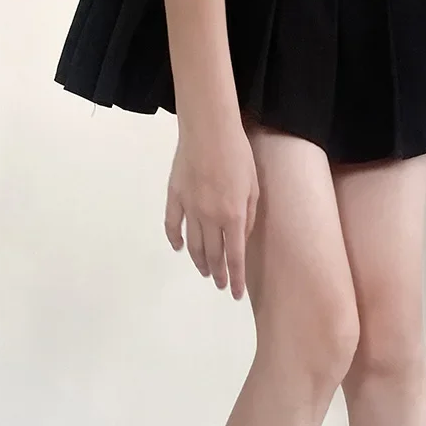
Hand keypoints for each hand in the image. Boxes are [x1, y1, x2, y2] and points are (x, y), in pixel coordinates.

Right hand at [163, 118, 258, 298]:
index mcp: (233, 217)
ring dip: (198, 261)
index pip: (234, 258)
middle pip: (212, 255)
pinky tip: (178, 248)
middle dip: (217, 274)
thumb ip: (248, 217)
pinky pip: (172, 225)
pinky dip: (174, 239)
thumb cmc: (238, 155)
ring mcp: (189, 208)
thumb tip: (240, 238)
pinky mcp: (174, 196)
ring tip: (204, 271)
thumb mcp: (254, 187)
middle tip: (219, 284)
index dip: (234, 279)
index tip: (234, 294)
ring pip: (192, 245)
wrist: (209, 130)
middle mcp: (210, 218)